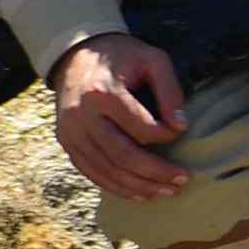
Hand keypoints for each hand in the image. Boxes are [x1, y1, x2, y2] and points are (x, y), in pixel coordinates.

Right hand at [50, 30, 189, 202]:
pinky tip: (139, 194)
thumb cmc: (121, 56)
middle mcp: (82, 115)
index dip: (165, 136)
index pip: (140, 128)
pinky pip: (91, 172)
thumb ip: (170, 89)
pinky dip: (115, 187)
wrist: (77, 55)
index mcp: (103, 92)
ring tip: (166, 192)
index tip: (181, 133)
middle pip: (122, 155)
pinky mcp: (66, 142)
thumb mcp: (152, 59)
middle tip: (182, 180)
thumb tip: (181, 126)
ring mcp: (70, 132)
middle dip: (155, 173)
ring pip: (106, 170)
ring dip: (138, 186)